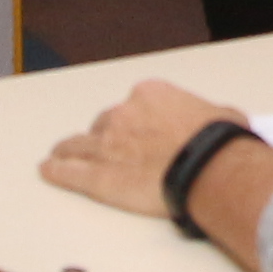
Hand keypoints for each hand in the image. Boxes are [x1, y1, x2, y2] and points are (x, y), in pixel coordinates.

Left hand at [40, 79, 246, 218]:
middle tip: (108, 149)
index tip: (140, 131)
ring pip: (80, 146)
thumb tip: (220, 120)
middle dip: (105, 136)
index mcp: (150, 95)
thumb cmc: (219, 142)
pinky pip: (71, 173)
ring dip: (69, 150)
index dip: (135, 121)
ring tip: (59, 154)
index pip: (133, 105)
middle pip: (104, 124)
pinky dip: (58, 172)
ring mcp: (107, 146)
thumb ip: (208, 114)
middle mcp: (123, 116)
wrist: (210, 167)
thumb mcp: (223, 115)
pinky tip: (49, 170)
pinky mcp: (100, 177)